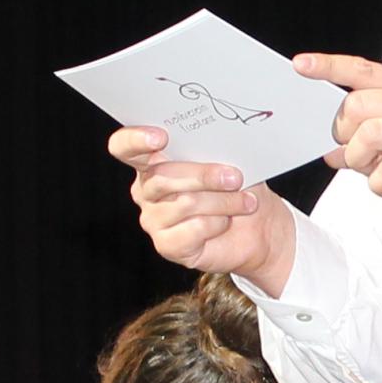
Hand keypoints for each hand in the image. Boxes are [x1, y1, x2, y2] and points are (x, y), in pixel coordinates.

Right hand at [111, 126, 295, 289]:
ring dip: (222, 201)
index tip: (160, 137)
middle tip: (235, 177)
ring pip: (184, 203)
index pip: (124, 147)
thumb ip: (212, 147)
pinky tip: (227, 222)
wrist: (258, 229)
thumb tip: (215, 137)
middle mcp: (146, 190)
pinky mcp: (167, 245)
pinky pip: (192, 230)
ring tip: (246, 201)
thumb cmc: (238, 188)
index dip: (135, 140)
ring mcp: (153, 219)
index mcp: (151, 161)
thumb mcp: (229, 159)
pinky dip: (218, 224)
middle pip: (160, 176)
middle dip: (202, 175)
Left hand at [305, 53, 381, 211]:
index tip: (299, 65)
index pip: (362, 70)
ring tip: (371, 173)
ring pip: (368, 137)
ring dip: (358, 161)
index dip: (327, 67)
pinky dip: (378, 186)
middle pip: (356, 107)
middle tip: (354, 153)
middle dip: (344, 134)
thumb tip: (335, 154)